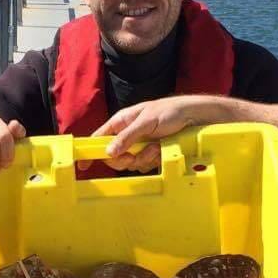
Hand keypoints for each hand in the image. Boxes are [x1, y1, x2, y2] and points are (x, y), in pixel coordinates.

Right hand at [91, 95, 224, 171]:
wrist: (194, 118)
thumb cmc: (170, 112)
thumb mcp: (146, 121)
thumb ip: (127, 136)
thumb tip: (109, 152)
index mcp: (121, 122)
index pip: (98, 138)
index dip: (90, 151)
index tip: (83, 164)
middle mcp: (127, 135)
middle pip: (113, 157)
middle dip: (125, 159)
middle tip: (135, 154)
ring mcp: (138, 146)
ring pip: (130, 163)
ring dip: (143, 158)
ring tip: (156, 146)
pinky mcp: (150, 154)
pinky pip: (144, 166)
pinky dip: (153, 160)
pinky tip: (161, 150)